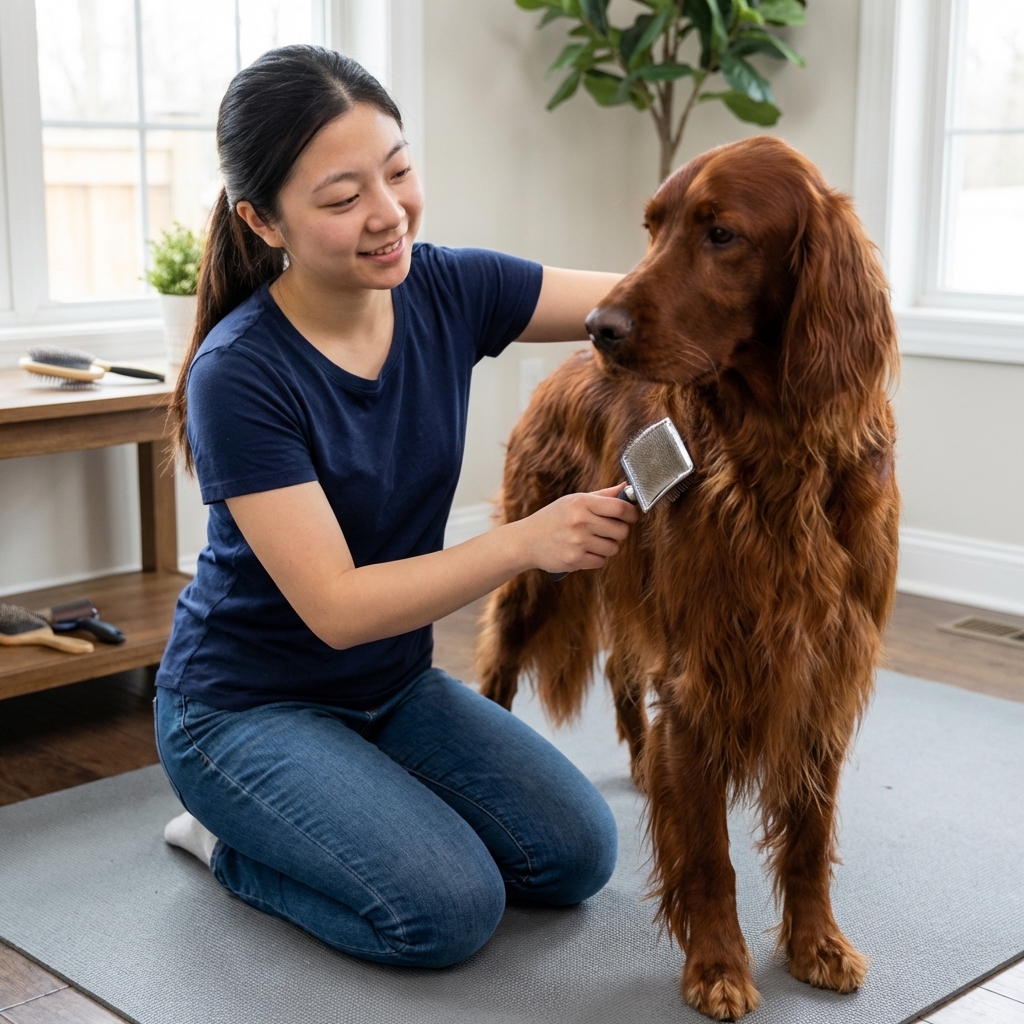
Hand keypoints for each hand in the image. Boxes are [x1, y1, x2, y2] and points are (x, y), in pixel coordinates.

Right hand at [515, 484, 638, 574]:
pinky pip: (601, 561)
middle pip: (621, 531)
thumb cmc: (553, 518)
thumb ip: (602, 495)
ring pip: (613, 548)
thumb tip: (626, 488)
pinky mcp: (574, 560)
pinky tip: (584, 551)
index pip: (620, 508)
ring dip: (607, 546)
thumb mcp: (574, 501)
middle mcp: (580, 521)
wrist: (527, 540)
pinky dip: (596, 558)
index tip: (630, 516)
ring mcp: (577, 542)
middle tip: (607, 530)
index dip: (631, 514)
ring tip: (592, 541)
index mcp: (581, 503)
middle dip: (619, 532)